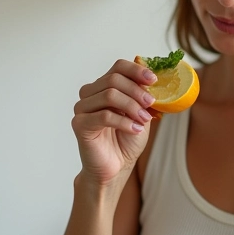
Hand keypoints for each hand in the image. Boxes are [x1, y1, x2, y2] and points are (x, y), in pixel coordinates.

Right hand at [71, 59, 156, 185]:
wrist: (115, 168)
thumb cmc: (126, 142)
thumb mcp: (141, 114)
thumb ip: (143, 96)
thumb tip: (151, 80)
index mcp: (104, 87)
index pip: (118, 67)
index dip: (136, 70)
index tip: (153, 80)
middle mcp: (90, 94)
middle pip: (113, 79)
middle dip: (136, 91)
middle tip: (150, 104)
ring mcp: (82, 108)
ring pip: (109, 95)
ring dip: (132, 106)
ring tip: (143, 120)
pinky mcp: (80, 124)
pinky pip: (104, 116)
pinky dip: (124, 121)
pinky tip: (135, 129)